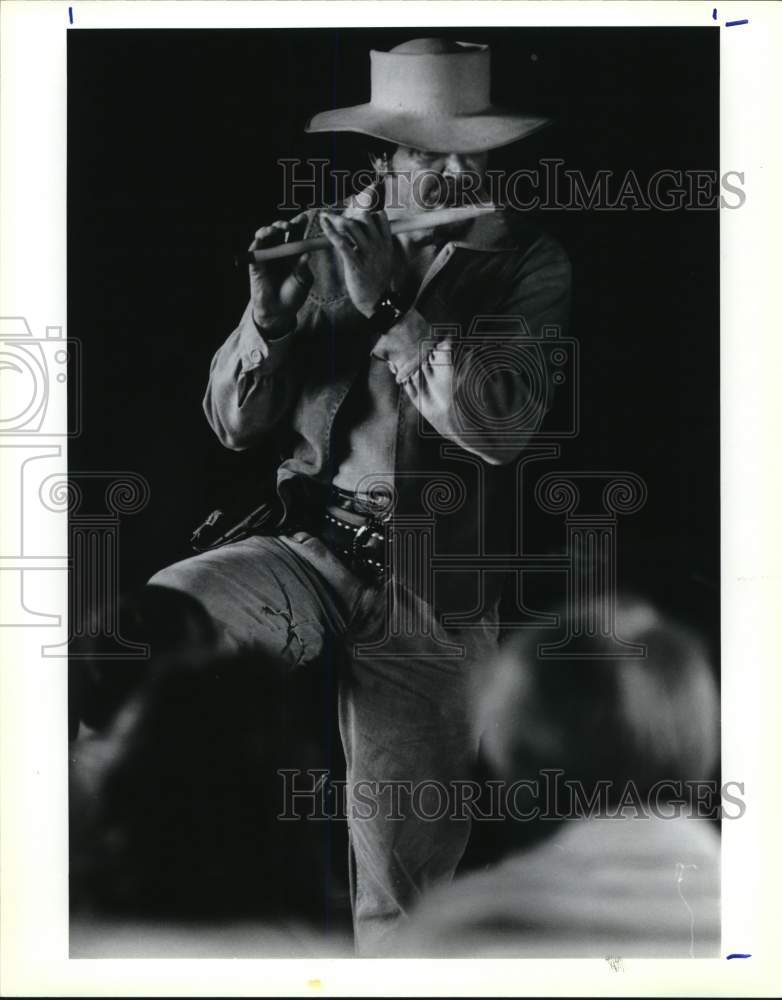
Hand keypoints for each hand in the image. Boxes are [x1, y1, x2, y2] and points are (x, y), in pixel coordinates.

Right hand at [248, 213, 312, 335]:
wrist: (279, 312)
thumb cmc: (293, 296)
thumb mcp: (303, 281)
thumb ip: (304, 268)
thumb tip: (307, 254)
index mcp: (293, 253)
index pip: (296, 234)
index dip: (299, 224)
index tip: (304, 217)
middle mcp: (280, 251)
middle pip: (281, 231)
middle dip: (285, 225)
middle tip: (291, 225)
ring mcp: (267, 255)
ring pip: (266, 235)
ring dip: (271, 229)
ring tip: (278, 229)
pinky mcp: (256, 262)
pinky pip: (255, 247)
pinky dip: (260, 239)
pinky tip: (265, 236)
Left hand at [319, 208, 396, 317]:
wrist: (377, 301)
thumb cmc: (377, 282)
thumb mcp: (384, 260)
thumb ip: (378, 245)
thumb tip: (366, 234)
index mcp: (386, 244)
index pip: (380, 217)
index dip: (367, 212)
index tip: (354, 214)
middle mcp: (378, 246)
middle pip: (364, 218)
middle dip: (350, 214)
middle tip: (339, 218)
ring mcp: (367, 254)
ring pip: (352, 227)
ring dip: (337, 219)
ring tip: (327, 218)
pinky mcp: (355, 264)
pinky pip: (341, 242)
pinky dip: (330, 231)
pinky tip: (323, 224)